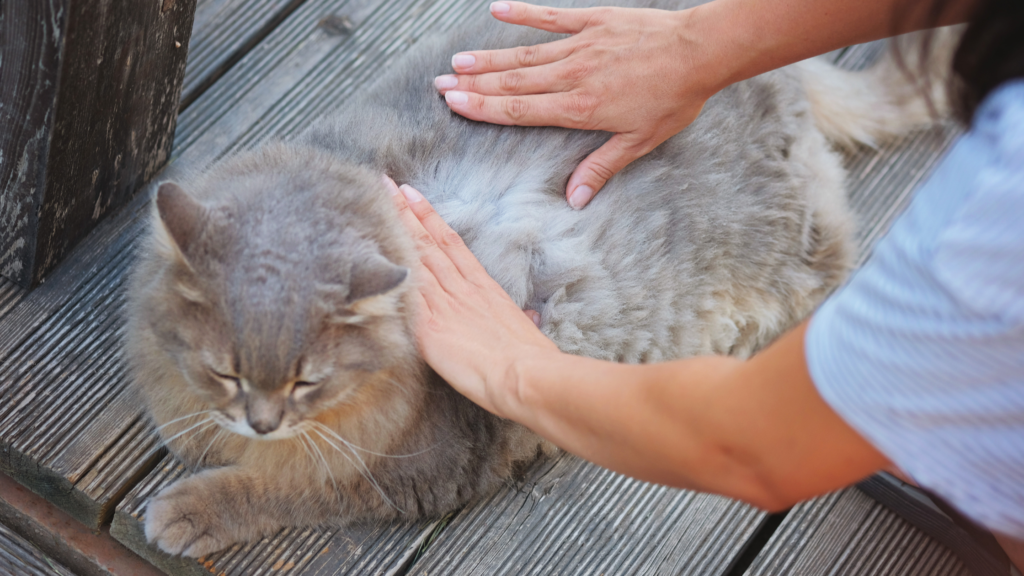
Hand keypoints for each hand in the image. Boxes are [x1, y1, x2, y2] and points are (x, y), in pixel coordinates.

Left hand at [384, 178, 559, 415]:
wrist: (525, 374)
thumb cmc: (531, 359)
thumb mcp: (526, 331)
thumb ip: (521, 320)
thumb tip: (528, 319)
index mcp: (483, 288)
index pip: (451, 243)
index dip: (430, 217)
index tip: (413, 195)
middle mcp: (461, 289)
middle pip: (427, 242)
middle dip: (405, 212)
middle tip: (385, 186)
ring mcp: (443, 305)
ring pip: (415, 258)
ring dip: (395, 231)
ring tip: (377, 205)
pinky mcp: (428, 327)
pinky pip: (405, 293)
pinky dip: (390, 270)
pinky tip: (372, 253)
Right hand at [434, 1, 719, 208]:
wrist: (699, 52)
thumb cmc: (673, 99)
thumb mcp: (639, 141)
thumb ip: (601, 167)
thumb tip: (575, 200)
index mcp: (579, 108)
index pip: (519, 110)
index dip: (483, 107)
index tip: (454, 103)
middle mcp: (571, 76)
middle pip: (512, 82)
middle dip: (474, 84)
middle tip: (440, 84)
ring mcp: (580, 45)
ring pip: (524, 53)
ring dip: (489, 58)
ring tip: (458, 61)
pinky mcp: (594, 21)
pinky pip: (552, 16)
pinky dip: (524, 13)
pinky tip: (498, 9)